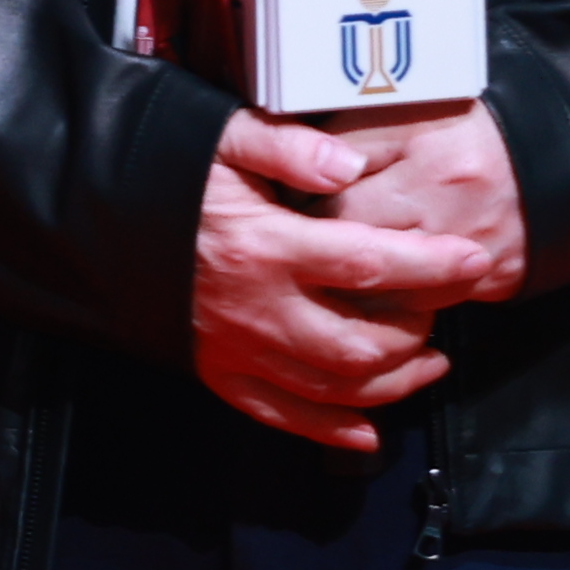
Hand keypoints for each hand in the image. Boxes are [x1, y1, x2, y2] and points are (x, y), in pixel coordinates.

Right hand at [191, 109, 500, 456]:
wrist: (95, 221)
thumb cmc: (166, 174)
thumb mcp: (222, 137)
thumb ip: (289, 144)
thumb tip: (349, 165)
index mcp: (265, 246)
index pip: (369, 264)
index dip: (432, 267)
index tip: (474, 261)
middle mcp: (256, 308)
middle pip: (361, 344)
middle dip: (417, 334)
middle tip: (443, 311)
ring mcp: (236, 349)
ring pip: (333, 388)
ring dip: (392, 383)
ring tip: (429, 361)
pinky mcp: (217, 373)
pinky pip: (282, 417)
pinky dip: (330, 432)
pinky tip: (368, 431)